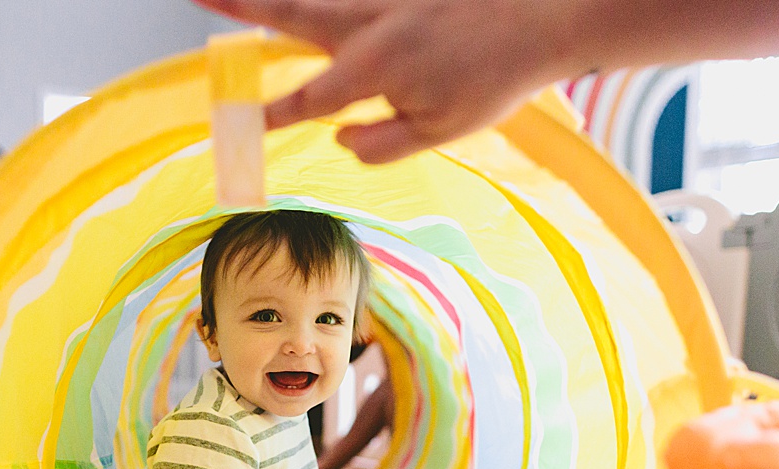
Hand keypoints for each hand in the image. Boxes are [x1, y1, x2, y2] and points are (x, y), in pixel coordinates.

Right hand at [193, 0, 560, 163]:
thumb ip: (379, 143)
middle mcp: (368, 24)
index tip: (236, 125)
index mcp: (371, 68)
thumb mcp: (437, 132)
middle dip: (242, 8)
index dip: (268, 115)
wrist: (542, 19)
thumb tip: (338, 137)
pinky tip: (306, 11)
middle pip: (291, 16)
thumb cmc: (492, 79)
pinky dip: (325, 0)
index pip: (305, 97)